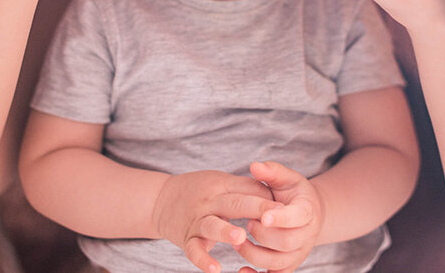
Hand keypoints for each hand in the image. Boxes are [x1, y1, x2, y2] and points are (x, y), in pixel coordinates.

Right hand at [152, 170, 278, 272]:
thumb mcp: (221, 182)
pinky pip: (194, 250)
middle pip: (233, 204)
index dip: (265, 199)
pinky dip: (203, 260)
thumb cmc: (200, 191)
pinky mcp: (186, 239)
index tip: (284, 207)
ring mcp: (197, 221)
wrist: (160, 200)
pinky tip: (215, 269)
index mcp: (221, 186)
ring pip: (211, 225)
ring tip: (241, 236)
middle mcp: (208, 202)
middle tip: (273, 217)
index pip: (246, 189)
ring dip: (226, 231)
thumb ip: (246, 188)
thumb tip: (274, 196)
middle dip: (254, 209)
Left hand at [235, 161, 322, 272]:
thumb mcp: (286, 178)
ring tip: (237, 242)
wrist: (308, 214)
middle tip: (247, 223)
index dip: (281, 218)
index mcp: (307, 210)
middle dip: (263, 235)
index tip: (262, 216)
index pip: (297, 216)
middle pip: (286, 241)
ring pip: (277, 262)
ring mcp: (297, 253)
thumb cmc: (293, 193)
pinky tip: (241, 270)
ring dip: (254, 254)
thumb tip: (255, 166)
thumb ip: (272, 172)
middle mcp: (306, 235)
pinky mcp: (288, 266)